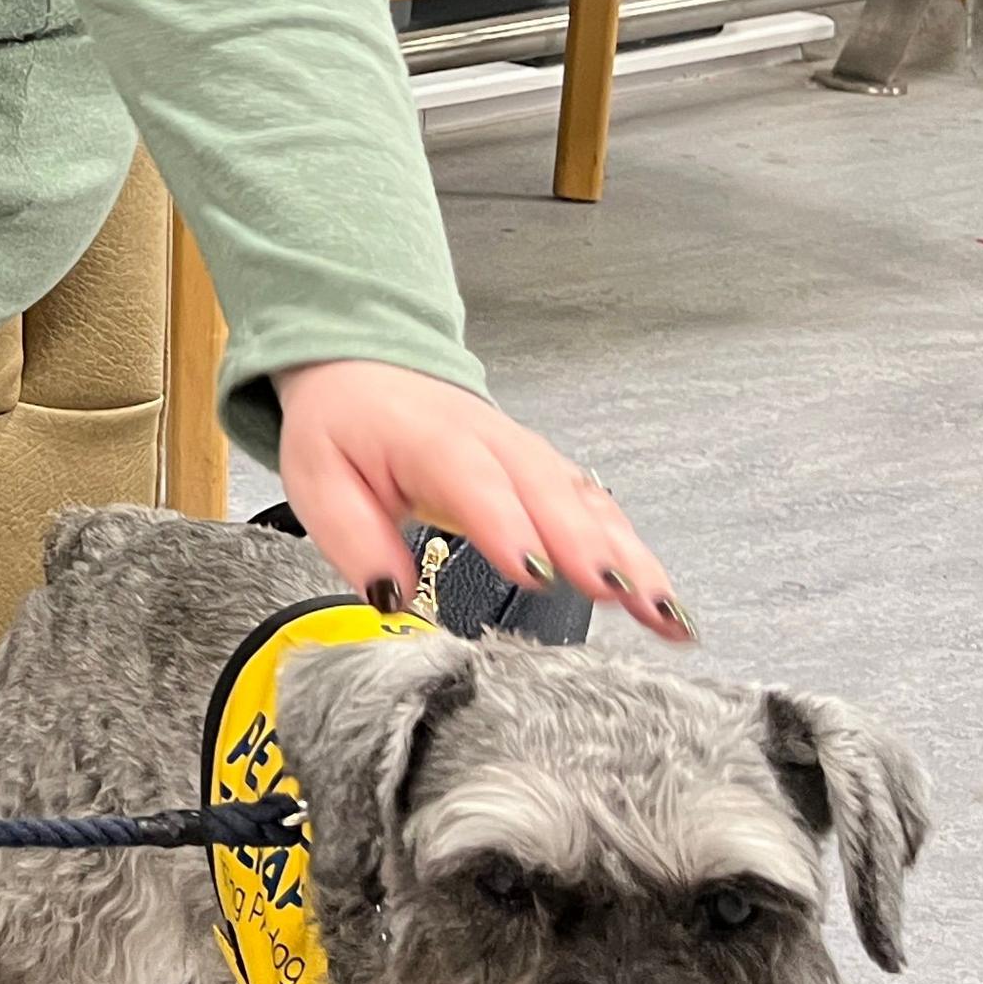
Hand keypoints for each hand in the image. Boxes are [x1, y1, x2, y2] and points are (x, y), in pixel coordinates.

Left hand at [272, 358, 689, 642]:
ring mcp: (531, 458)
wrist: (365, 368)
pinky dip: (636, 554)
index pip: (474, 480)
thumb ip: (354, 539)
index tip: (535, 573)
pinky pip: (600, 513)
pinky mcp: (550, 477)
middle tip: (621, 597)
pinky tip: (663, 602)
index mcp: (432, 440)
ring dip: (630, 559)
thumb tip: (390, 597)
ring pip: (589, 505)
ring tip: (665, 615)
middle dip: (589, 547)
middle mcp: (495, 445)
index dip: (508, 525)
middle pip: (550, 493)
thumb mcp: (317, 478)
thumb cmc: (344, 426)